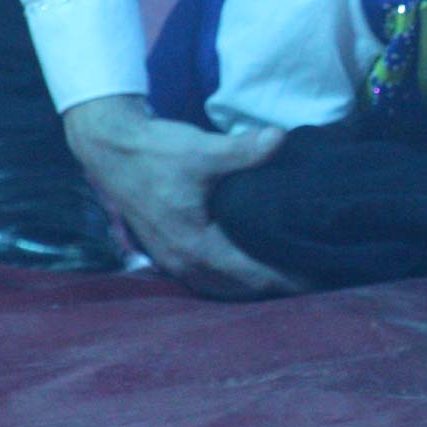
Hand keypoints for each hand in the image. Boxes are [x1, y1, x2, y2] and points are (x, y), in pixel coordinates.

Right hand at [62, 94, 301, 298]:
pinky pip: (206, 277)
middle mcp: (182, 260)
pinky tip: (247, 266)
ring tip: (285, 277)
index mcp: (194, 244)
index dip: (285, 278)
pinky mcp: (166, 250)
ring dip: (250, 286)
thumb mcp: (201, 149)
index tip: (316, 278)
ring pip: (220, 286)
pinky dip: (230, 278)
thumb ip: (242, 150)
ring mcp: (171, 259)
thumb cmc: (155, 150)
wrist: (110, 147)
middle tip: (311, 279)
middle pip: (238, 288)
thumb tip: (280, 139)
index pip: (251, 274)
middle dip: (273, 286)